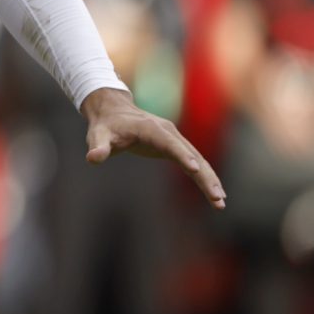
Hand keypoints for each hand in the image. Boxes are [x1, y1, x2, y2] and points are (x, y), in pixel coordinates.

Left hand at [80, 87, 226, 208]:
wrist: (113, 111)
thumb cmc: (105, 126)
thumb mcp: (98, 135)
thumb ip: (98, 146)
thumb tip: (93, 158)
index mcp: (151, 129)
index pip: (169, 143)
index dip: (182, 156)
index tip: (195, 170)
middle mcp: (168, 132)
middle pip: (191, 154)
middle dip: (204, 176)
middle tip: (216, 198)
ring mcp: (174, 139)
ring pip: (198, 160)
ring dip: (210, 180)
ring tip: (220, 202)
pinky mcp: (175, 147)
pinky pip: (195, 162)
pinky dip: (205, 177)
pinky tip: (215, 194)